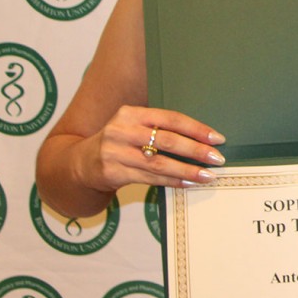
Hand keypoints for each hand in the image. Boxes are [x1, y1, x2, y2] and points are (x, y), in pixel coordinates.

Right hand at [77, 104, 225, 191]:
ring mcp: (114, 152)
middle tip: (217, 158)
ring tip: (207, 175)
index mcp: (131, 113)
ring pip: (159, 163)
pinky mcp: (112, 172)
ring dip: (187, 170)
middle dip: (196, 150)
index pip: (170, 118)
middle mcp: (121, 130)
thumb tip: (203, 138)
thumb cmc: (118, 143)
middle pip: (167, 140)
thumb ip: (160, 128)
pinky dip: (172, 181)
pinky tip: (188, 183)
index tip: (217, 138)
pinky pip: (149, 178)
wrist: (79, 163)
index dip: (196, 129)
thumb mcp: (133, 127)